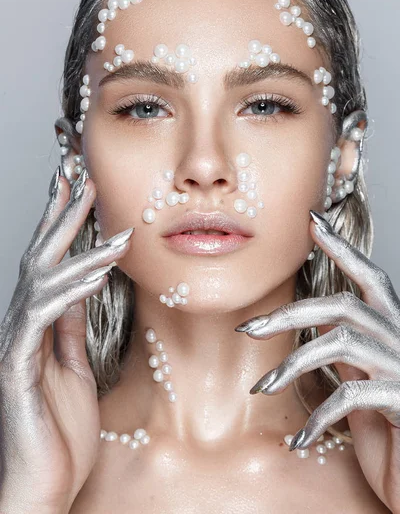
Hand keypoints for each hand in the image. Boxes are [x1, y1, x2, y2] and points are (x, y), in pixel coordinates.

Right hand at [0, 167, 133, 512]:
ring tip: (112, 232)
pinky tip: (93, 277)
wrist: (41, 485)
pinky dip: (67, 294)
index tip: (81, 187)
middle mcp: (24, 327)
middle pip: (40, 258)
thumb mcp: (73, 367)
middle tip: (82, 176)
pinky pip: (41, 321)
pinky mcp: (16, 370)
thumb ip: (71, 326)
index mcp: (41, 325)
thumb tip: (84, 285)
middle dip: (61, 216)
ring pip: (40, 283)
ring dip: (77, 252)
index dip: (64, 222)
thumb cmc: (59, 430)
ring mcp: (17, 345)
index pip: (52, 262)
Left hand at [235, 209, 399, 512]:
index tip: (313, 221)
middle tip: (247, 329)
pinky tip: (300, 437)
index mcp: (391, 328)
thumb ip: (346, 349)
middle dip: (289, 314)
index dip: (341, 248)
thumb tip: (315, 323)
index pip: (368, 277)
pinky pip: (351, 395)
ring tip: (263, 388)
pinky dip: (318, 415)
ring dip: (293, 365)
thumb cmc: (390, 425)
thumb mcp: (363, 379)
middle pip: (341, 306)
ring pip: (341, 343)